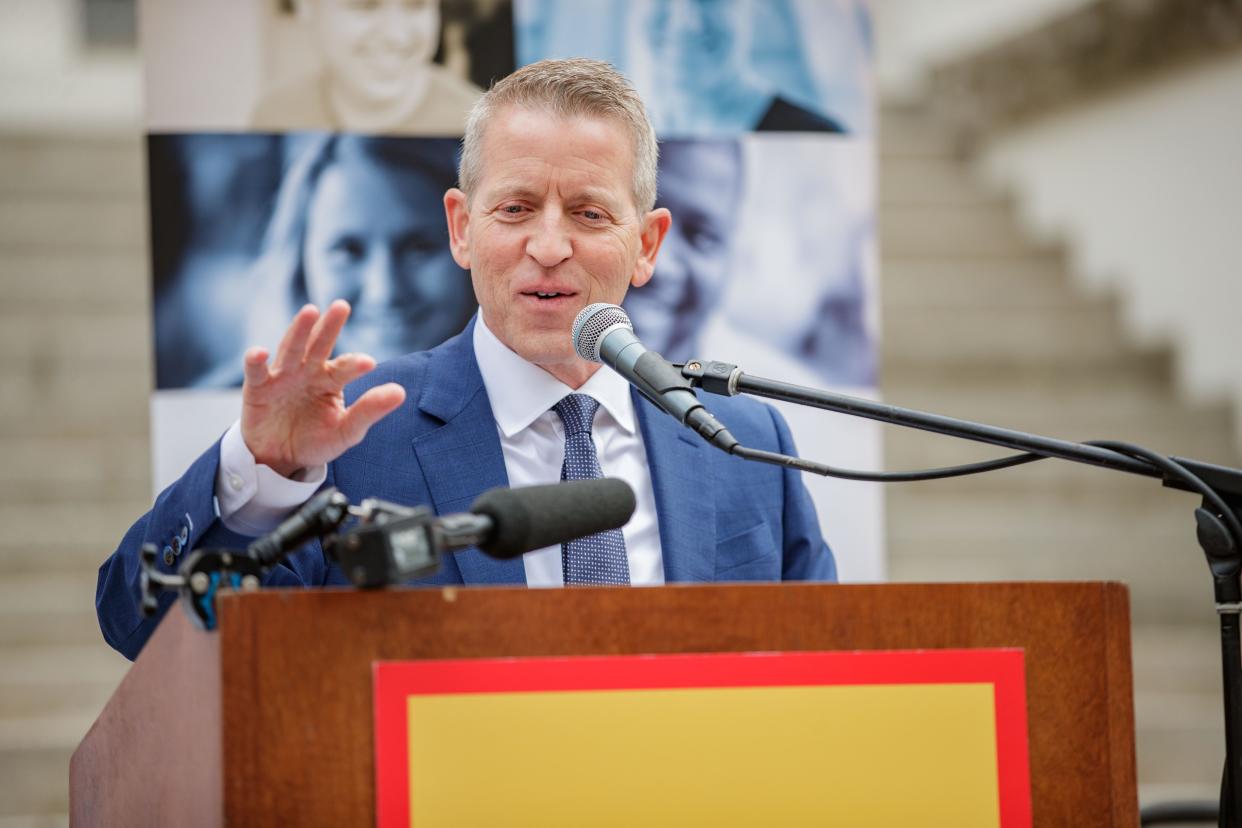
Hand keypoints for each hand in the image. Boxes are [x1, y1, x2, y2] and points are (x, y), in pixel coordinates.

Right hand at [240, 301, 405, 477]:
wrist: (281, 457)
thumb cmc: (316, 439)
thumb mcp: (346, 431)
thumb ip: (369, 411)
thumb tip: (400, 392)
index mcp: (331, 379)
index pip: (345, 367)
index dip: (355, 364)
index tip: (368, 363)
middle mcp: (308, 371)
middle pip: (319, 345)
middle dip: (330, 326)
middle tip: (342, 307)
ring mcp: (282, 376)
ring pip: (291, 349)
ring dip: (299, 330)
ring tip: (310, 311)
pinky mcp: (257, 388)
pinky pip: (255, 372)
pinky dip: (255, 361)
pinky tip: (259, 352)